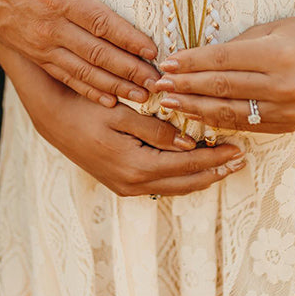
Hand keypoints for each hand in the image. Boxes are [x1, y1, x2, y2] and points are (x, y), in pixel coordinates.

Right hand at [0, 0, 159, 106]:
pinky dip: (89, 91)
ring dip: (115, 85)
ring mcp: (43, 46)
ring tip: (142, 96)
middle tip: (158, 82)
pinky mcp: (37, 57)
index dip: (128, 38)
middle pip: (98, 53)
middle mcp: (52, 27)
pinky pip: (66, 78)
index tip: (152, 50)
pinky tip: (110, 100)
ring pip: (84, 72)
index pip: (101, 22)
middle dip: (130, 69)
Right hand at [4, 51, 246, 197]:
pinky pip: (161, 184)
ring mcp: (126, 186)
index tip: (237, 147)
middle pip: (185, 182)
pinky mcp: (121, 182)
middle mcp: (132, 183)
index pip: (187, 164)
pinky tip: (194, 167)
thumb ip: (156, 128)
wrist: (54, 120)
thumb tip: (188, 140)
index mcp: (136, 166)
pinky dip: (182, 177)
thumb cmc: (87, 109)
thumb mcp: (123, 112)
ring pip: (174, 186)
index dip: (214, 156)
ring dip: (202, 176)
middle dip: (215, 170)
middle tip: (240, 159)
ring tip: (225, 165)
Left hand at [152, 13, 294, 133]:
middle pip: (222, 88)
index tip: (168, 64)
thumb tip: (190, 62)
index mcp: (276, 55)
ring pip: (230, 112)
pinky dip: (218, 120)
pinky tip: (197, 114)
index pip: (222, 60)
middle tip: (160, 86)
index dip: (191, 63)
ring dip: (195, 108)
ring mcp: (287, 109)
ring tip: (171, 103)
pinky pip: (245, 125)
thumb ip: (231, 49)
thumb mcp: (265, 31)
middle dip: (187, 87)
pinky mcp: (288, 125)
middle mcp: (283, 85)